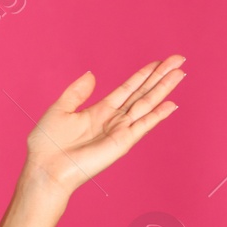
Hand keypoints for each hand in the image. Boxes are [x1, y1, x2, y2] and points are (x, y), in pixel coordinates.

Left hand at [23, 55, 185, 194]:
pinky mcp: (122, 143)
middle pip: (142, 93)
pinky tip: (171, 104)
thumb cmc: (48, 144)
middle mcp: (114, 119)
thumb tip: (92, 74)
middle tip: (178, 59)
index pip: (128, 88)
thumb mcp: (60, 109)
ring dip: (163, 89)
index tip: (159, 61)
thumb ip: (77, 92)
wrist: (46, 167)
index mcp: (99, 110)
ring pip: (146, 105)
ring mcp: (120, 131)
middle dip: (160, 77)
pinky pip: (143, 125)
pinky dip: (158, 115)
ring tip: (180, 73)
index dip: (143, 75)